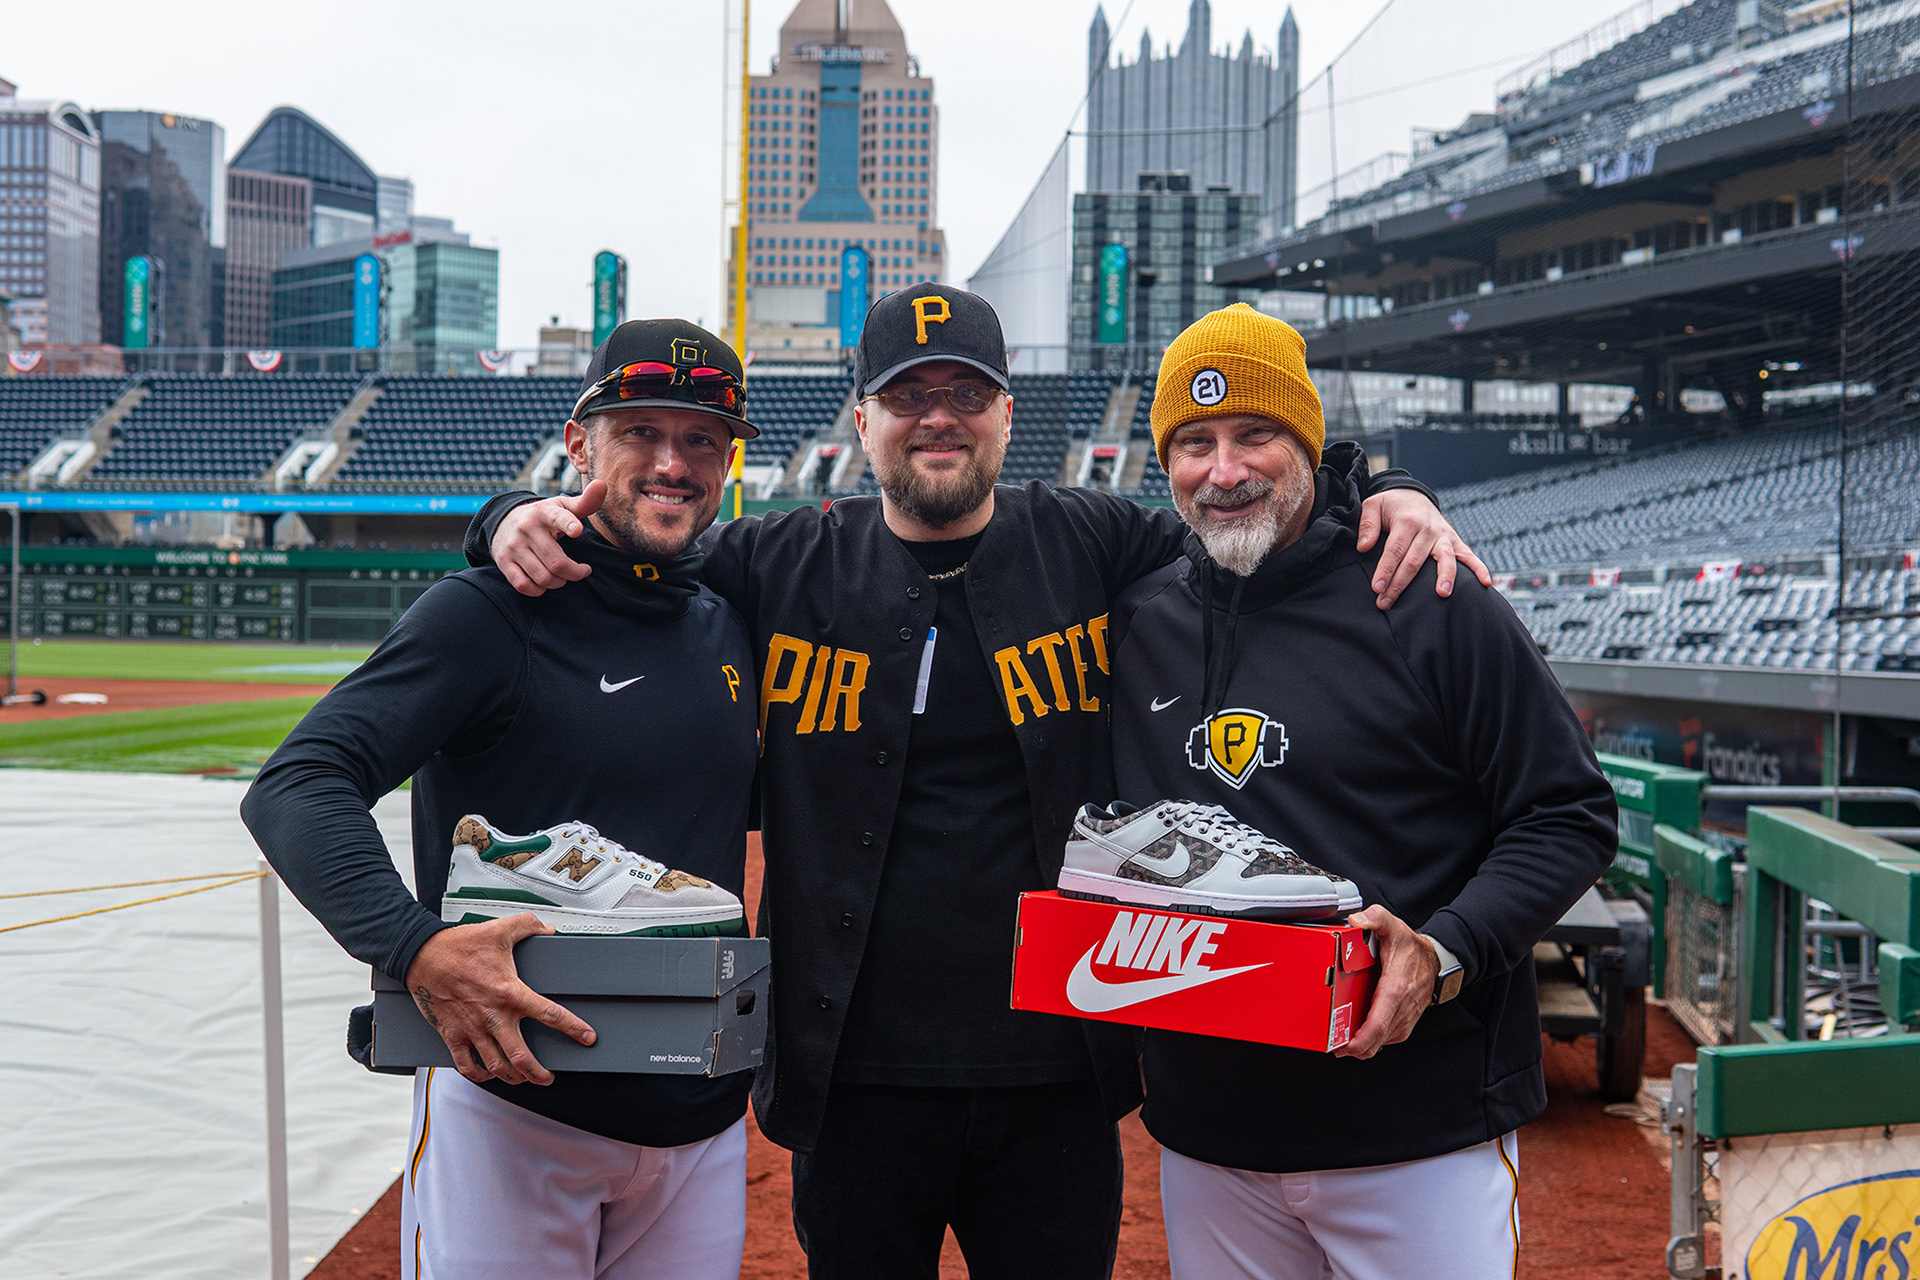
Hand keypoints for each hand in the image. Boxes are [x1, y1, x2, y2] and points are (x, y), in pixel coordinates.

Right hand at [403, 914, 595, 1084]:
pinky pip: (466, 1065)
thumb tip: (548, 928)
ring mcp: (472, 1029)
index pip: (549, 1014)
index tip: (586, 1037)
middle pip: (521, 1056)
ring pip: (497, 1066)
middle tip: (549, 1077)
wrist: (422, 956)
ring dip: (513, 1077)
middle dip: (539, 1072)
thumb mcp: (500, 929)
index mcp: (509, 992)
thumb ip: (528, 926)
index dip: (573, 1028)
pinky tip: (489, 1075)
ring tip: (524, 1079)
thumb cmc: (459, 946)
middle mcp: (493, 1016)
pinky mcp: (452, 1035)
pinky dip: (479, 1075)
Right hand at [492, 480, 604, 597]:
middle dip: (575, 573)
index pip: (558, 517)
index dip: (568, 524)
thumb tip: (603, 485)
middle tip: (582, 571)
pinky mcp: (504, 561)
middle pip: (557, 562)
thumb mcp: (562, 506)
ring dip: (559, 583)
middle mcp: (527, 528)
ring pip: (543, 577)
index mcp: (545, 512)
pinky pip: (523, 585)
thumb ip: (585, 502)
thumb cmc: (543, 516)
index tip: (577, 531)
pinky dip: (538, 590)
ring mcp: (514, 546)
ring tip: (564, 577)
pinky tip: (545, 584)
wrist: (503, 521)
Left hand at [1335, 905, 1440, 1059]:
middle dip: (1353, 1048)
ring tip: (1339, 1040)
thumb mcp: (1393, 926)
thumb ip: (1375, 918)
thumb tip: (1357, 920)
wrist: (1435, 961)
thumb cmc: (1412, 948)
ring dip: (1360, 1045)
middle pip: (1376, 1039)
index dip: (1361, 1039)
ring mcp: (1404, 1019)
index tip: (1345, 1046)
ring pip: (1380, 1043)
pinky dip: (1370, 1041)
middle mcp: (1401, 1009)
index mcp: (1396, 989)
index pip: (1379, 1023)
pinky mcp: (1403, 1024)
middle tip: (1332, 1047)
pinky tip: (1356, 1034)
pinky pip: (1385, 1039)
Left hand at [1356, 490, 1492, 609]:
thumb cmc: (1390, 506)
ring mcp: (1443, 536)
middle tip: (1386, 603)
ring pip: (1445, 558)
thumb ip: (1367, 525)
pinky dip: (1479, 568)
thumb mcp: (1373, 506)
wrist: (1413, 495)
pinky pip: (1468, 555)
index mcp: (1407, 522)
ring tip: (1442, 594)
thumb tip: (1364, 547)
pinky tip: (1486, 583)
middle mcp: (1428, 529)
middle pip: (1415, 561)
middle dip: (1400, 584)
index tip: (1376, 588)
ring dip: (1445, 576)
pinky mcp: (1454, 541)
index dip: (1386, 570)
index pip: (1395, 550)